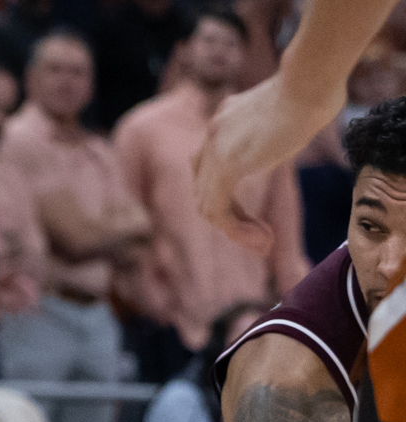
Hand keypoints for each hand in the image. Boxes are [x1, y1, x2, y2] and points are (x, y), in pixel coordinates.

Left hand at [194, 72, 342, 252]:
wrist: (312, 79)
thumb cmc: (318, 87)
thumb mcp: (292, 109)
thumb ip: (282, 125)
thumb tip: (301, 122)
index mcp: (226, 117)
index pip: (209, 165)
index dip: (228, 193)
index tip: (256, 208)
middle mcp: (213, 132)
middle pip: (203, 188)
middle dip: (229, 216)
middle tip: (260, 234)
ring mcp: (214, 149)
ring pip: (208, 204)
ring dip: (235, 229)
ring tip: (263, 242)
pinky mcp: (225, 166)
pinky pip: (218, 211)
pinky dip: (236, 230)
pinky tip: (262, 238)